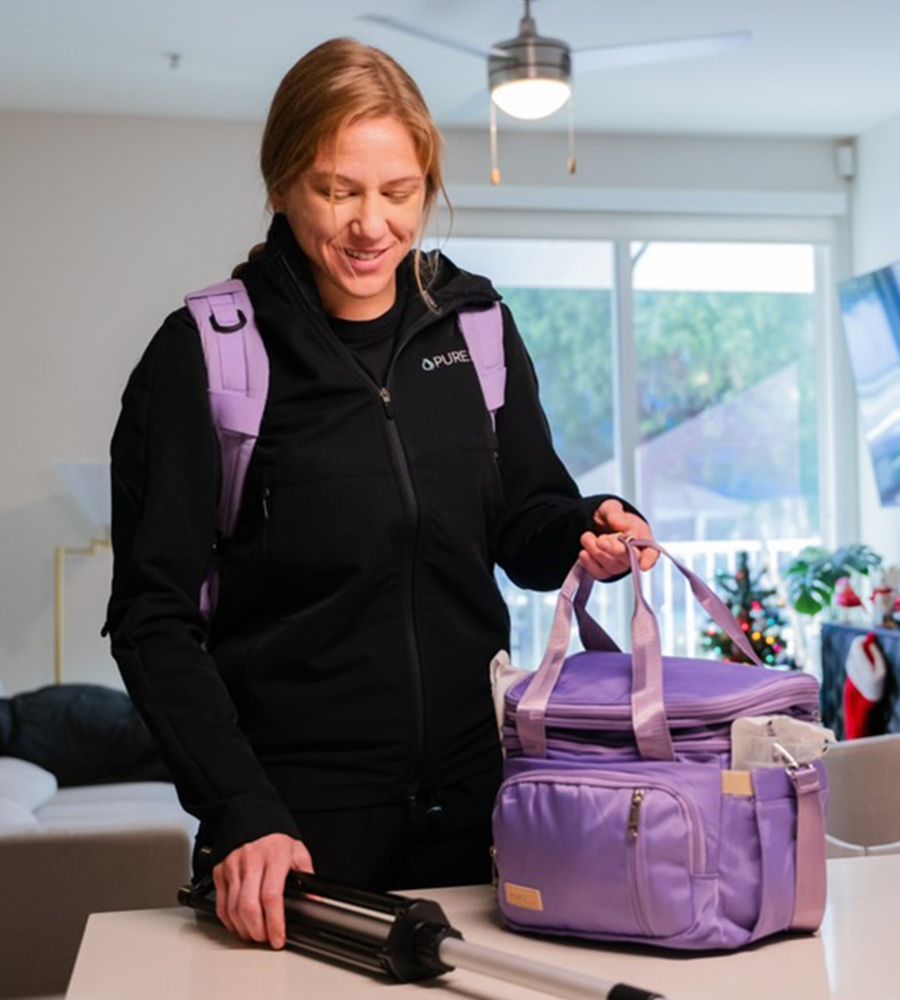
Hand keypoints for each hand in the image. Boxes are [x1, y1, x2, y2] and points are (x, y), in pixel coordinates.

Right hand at [213, 833, 313, 948]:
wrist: (252, 819)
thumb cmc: (276, 841)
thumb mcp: (298, 852)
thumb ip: (306, 876)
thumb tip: (314, 902)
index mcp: (274, 856)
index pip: (272, 896)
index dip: (274, 922)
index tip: (278, 938)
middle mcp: (251, 860)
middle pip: (249, 906)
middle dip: (257, 931)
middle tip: (266, 939)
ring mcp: (233, 866)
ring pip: (233, 909)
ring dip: (244, 929)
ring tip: (255, 934)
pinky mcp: (220, 871)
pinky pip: (221, 905)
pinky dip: (230, 921)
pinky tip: (240, 925)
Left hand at [578, 499, 657, 579]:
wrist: (595, 524)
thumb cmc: (611, 517)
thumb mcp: (611, 507)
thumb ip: (615, 514)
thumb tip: (619, 524)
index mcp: (642, 537)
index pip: (651, 552)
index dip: (649, 560)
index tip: (643, 565)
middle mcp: (634, 555)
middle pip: (628, 560)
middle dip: (614, 550)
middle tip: (600, 540)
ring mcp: (620, 565)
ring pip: (612, 566)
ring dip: (597, 552)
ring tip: (586, 537)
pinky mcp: (606, 572)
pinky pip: (599, 573)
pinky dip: (589, 563)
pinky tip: (584, 552)